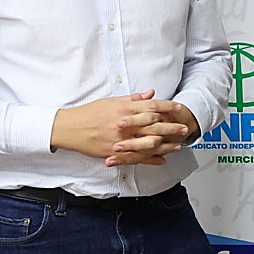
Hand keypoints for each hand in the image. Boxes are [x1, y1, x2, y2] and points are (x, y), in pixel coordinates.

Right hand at [50, 90, 187, 164]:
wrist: (69, 128)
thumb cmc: (89, 113)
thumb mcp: (111, 102)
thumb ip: (132, 100)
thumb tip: (149, 94)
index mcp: (123, 109)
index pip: (150, 106)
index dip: (167, 107)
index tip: (178, 108)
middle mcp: (123, 124)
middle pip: (153, 125)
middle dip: (171, 127)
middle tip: (184, 128)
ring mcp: (119, 139)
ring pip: (147, 143)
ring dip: (165, 145)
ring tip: (177, 145)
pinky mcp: (114, 152)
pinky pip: (136, 157)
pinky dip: (150, 159)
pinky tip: (161, 159)